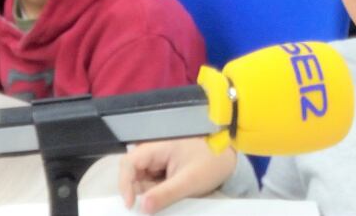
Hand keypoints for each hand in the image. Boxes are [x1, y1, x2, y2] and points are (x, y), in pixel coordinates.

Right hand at [118, 137, 236, 213]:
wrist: (230, 156)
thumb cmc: (211, 163)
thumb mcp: (189, 181)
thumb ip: (165, 194)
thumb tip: (141, 208)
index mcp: (158, 147)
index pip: (129, 162)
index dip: (125, 183)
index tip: (130, 205)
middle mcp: (155, 151)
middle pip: (133, 173)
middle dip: (137, 192)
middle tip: (149, 208)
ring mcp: (160, 160)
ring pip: (142, 180)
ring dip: (148, 194)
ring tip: (165, 201)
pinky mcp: (166, 168)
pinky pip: (153, 182)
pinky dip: (156, 193)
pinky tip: (166, 199)